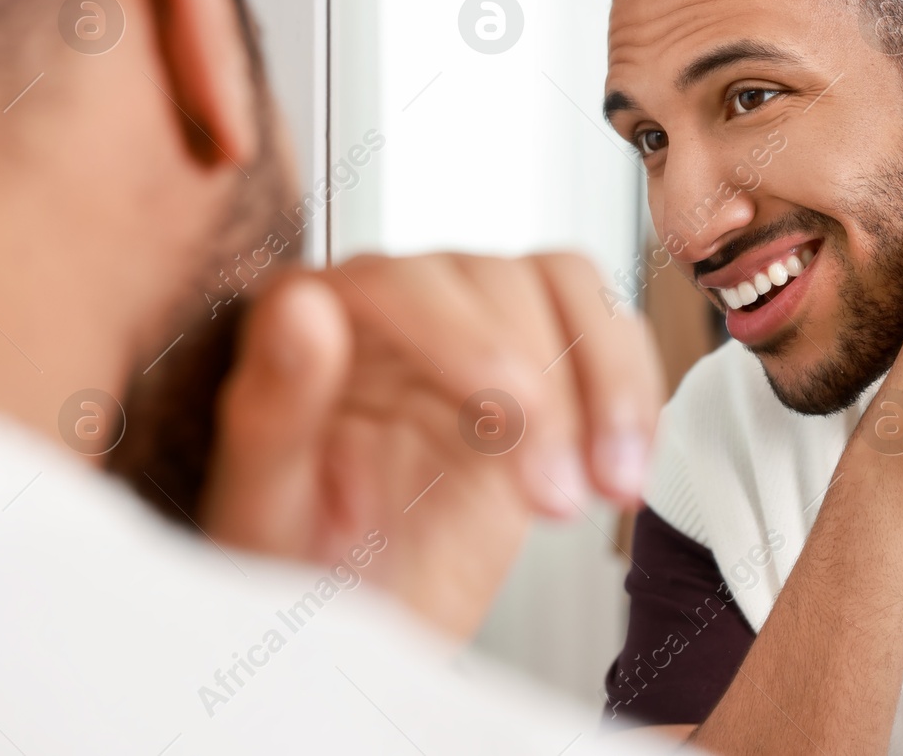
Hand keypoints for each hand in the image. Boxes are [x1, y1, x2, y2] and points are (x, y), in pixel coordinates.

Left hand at [198, 252, 664, 639]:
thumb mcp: (267, 509)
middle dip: (548, 390)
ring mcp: (478, 322)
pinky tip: (623, 472)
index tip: (505, 418)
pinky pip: (609, 334)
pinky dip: (635, 398)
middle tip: (557, 496)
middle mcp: (399, 301)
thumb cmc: (299, 569)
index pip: (401, 280)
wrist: (361, 623)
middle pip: (501, 279)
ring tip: (609, 485)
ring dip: (608, 386)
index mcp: (316, 318)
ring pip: (569, 290)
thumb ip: (276, 404)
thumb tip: (304, 308)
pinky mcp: (543, 360)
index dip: (464, 338)